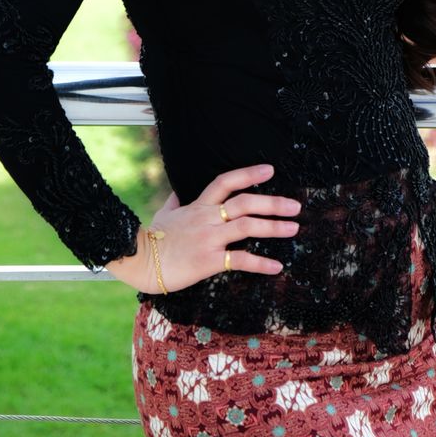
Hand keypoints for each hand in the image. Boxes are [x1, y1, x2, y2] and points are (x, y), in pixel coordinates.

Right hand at [105, 163, 300, 293]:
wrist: (139, 260)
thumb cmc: (153, 238)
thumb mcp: (165, 212)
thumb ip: (176, 200)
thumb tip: (178, 190)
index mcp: (199, 205)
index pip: (226, 181)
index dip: (248, 174)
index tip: (270, 170)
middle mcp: (207, 218)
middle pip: (244, 203)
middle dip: (272, 203)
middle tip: (295, 206)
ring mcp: (209, 238)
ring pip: (247, 227)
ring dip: (273, 227)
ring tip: (293, 229)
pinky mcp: (209, 260)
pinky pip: (240, 260)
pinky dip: (260, 263)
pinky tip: (277, 266)